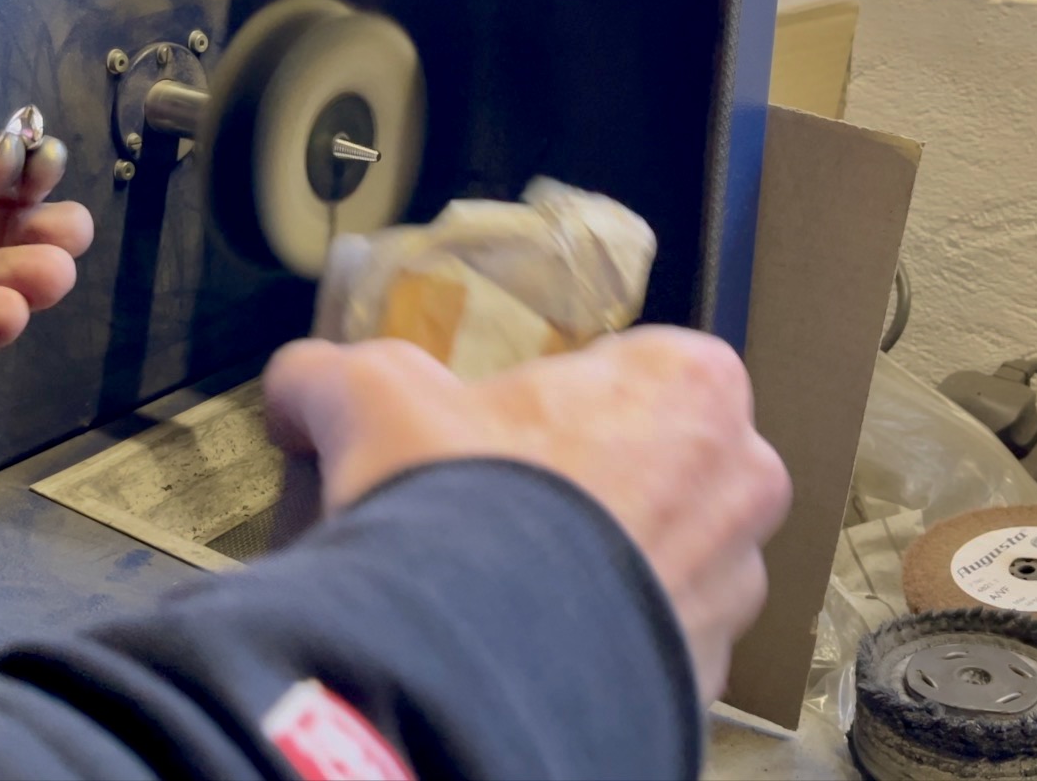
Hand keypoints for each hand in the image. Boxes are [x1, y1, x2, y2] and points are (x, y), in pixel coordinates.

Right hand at [263, 327, 791, 704]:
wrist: (475, 669)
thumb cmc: (461, 508)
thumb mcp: (370, 399)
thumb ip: (332, 376)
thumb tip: (297, 389)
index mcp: (690, 384)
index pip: (638, 362)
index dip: (565, 391)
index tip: (509, 423)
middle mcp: (739, 479)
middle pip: (662, 458)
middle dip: (593, 479)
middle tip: (504, 503)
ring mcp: (734, 585)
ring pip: (668, 553)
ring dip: (603, 561)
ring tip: (513, 581)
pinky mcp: (708, 673)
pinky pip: (655, 639)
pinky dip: (603, 636)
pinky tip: (533, 637)